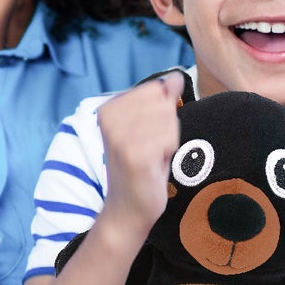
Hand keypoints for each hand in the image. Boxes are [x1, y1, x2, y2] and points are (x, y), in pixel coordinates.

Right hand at [94, 71, 183, 247]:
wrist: (128, 209)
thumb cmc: (141, 167)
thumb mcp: (149, 127)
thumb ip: (161, 99)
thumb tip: (175, 76)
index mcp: (108, 108)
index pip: (156, 90)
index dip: (161, 115)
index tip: (147, 136)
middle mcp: (108, 118)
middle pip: (164, 104)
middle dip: (166, 128)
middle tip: (151, 149)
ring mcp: (119, 136)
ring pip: (169, 120)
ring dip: (168, 142)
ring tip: (152, 158)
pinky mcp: (134, 154)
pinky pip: (170, 139)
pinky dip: (168, 153)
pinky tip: (153, 166)